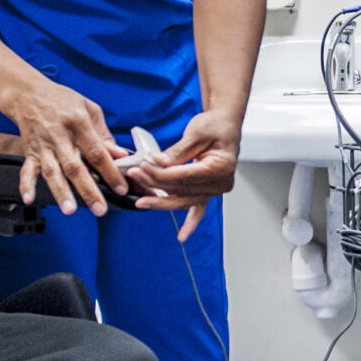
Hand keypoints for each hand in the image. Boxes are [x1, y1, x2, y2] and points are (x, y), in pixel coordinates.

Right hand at [0, 74, 129, 216]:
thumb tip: (119, 155)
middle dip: (88, 190)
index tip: (121, 188)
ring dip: (60, 191)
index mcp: (79, 124)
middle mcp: (60, 136)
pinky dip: (26, 184)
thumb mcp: (89, 109)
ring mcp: (44, 145)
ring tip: (69, 209)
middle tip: (99, 208)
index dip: (110, 171)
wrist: (29, 94)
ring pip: (52, 172)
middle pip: (75, 167)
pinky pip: (27, 170)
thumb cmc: (63, 101)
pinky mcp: (30, 151)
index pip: (97, 152)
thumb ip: (104, 134)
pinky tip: (29, 198)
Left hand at [127, 107, 240, 239]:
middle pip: (181, 189)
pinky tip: (182, 235)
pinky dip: (190, 223)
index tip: (141, 169)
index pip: (184, 176)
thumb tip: (158, 163)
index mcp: (221, 168)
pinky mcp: (208, 190)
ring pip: (184, 201)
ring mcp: (215, 189)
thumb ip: (177, 152)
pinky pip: (198, 209)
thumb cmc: (216, 126)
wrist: (225, 125)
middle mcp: (220, 183)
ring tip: (142, 201)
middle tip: (135, 176)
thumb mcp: (196, 133)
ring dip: (162, 202)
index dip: (160, 175)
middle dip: (155, 185)